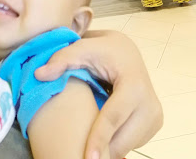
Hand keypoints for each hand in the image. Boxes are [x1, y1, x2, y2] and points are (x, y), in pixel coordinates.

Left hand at [34, 29, 162, 158]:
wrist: (128, 52)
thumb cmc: (104, 50)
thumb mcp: (83, 48)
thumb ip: (62, 59)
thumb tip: (39, 75)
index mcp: (134, 84)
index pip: (114, 117)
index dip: (99, 138)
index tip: (87, 158)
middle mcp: (150, 102)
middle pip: (123, 138)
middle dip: (102, 149)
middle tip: (78, 154)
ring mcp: (155, 115)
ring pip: (128, 145)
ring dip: (109, 146)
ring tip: (90, 140)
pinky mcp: (155, 123)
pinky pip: (132, 143)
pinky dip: (116, 142)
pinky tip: (104, 133)